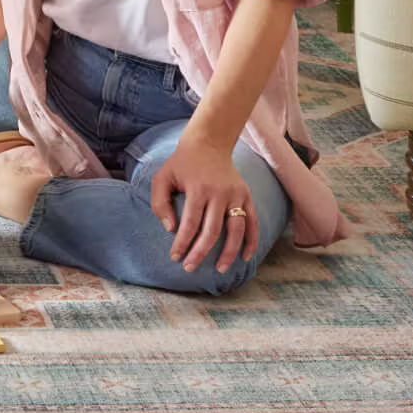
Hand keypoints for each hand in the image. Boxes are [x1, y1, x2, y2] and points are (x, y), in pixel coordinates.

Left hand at [147, 135, 258, 273]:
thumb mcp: (162, 177)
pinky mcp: (246, 195)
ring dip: (229, 252)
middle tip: (190, 268)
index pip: (190, 224)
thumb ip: (160, 203)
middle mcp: (220, 193)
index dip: (182, 243)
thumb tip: (170, 229)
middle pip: (212, 231)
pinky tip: (245, 257)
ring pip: (236, 229)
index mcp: (198, 189)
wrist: (209, 142)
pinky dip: (251, 240)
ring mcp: (236, 195)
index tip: (175, 257)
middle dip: (201, 253)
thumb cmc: (182, 163)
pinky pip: (252, 222)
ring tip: (220, 269)